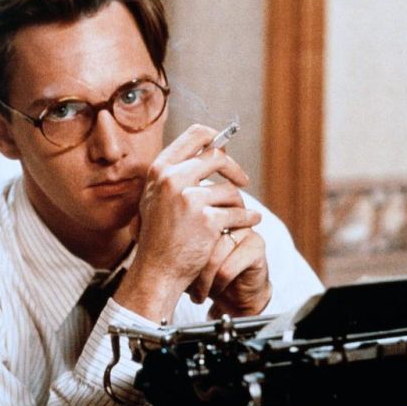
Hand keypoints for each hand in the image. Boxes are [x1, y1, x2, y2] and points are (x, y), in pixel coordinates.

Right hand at [114, 125, 260, 321]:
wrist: (157, 271)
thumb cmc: (159, 235)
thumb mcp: (156, 196)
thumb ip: (177, 172)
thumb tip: (213, 148)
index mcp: (160, 169)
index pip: (195, 134)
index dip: (215, 139)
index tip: (225, 151)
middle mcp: (172, 179)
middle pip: (217, 156)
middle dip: (234, 169)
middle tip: (243, 180)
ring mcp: (190, 199)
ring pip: (230, 188)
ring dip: (238, 202)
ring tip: (238, 213)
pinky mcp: (207, 220)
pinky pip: (238, 212)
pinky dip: (248, 218)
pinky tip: (250, 222)